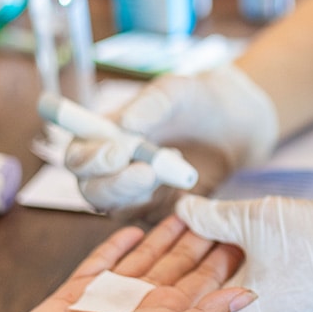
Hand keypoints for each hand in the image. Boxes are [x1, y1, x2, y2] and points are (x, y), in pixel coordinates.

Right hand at [0, 217, 253, 311]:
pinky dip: (119, 245)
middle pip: (175, 266)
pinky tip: (134, 230)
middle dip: (195, 242)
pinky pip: (102, 262)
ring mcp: (108, 299)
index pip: (201, 284)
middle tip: (215, 212)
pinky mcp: (76, 292)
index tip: (240, 235)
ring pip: (143, 260)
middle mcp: (140, 308)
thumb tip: (249, 296)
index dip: (220, 261)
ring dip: (163, 238)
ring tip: (182, 213)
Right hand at [66, 63, 278, 210]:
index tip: (119, 151)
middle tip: (147, 171)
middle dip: (116, 183)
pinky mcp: (157, 213)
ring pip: (118, 208)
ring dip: (142, 193)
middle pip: (91, 190)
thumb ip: (153, 102)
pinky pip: (151, 221)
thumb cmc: (197, 101)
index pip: (77, 156)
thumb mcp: (179, 90)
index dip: (90, 159)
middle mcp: (109, 170)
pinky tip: (185, 184)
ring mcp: (133, 195)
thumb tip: (126, 123)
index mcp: (102, 137)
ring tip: (173, 168)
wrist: (235, 126)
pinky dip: (165, 206)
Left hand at [175, 194, 312, 311]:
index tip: (176, 225)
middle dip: (205, 256)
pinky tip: (255, 241)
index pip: (192, 290)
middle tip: (197, 218)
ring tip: (223, 224)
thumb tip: (183, 208)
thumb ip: (214, 216)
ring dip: (232, 260)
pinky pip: (264, 294)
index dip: (183, 254)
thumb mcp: (258, 221)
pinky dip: (256, 270)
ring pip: (241, 290)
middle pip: (215, 292)